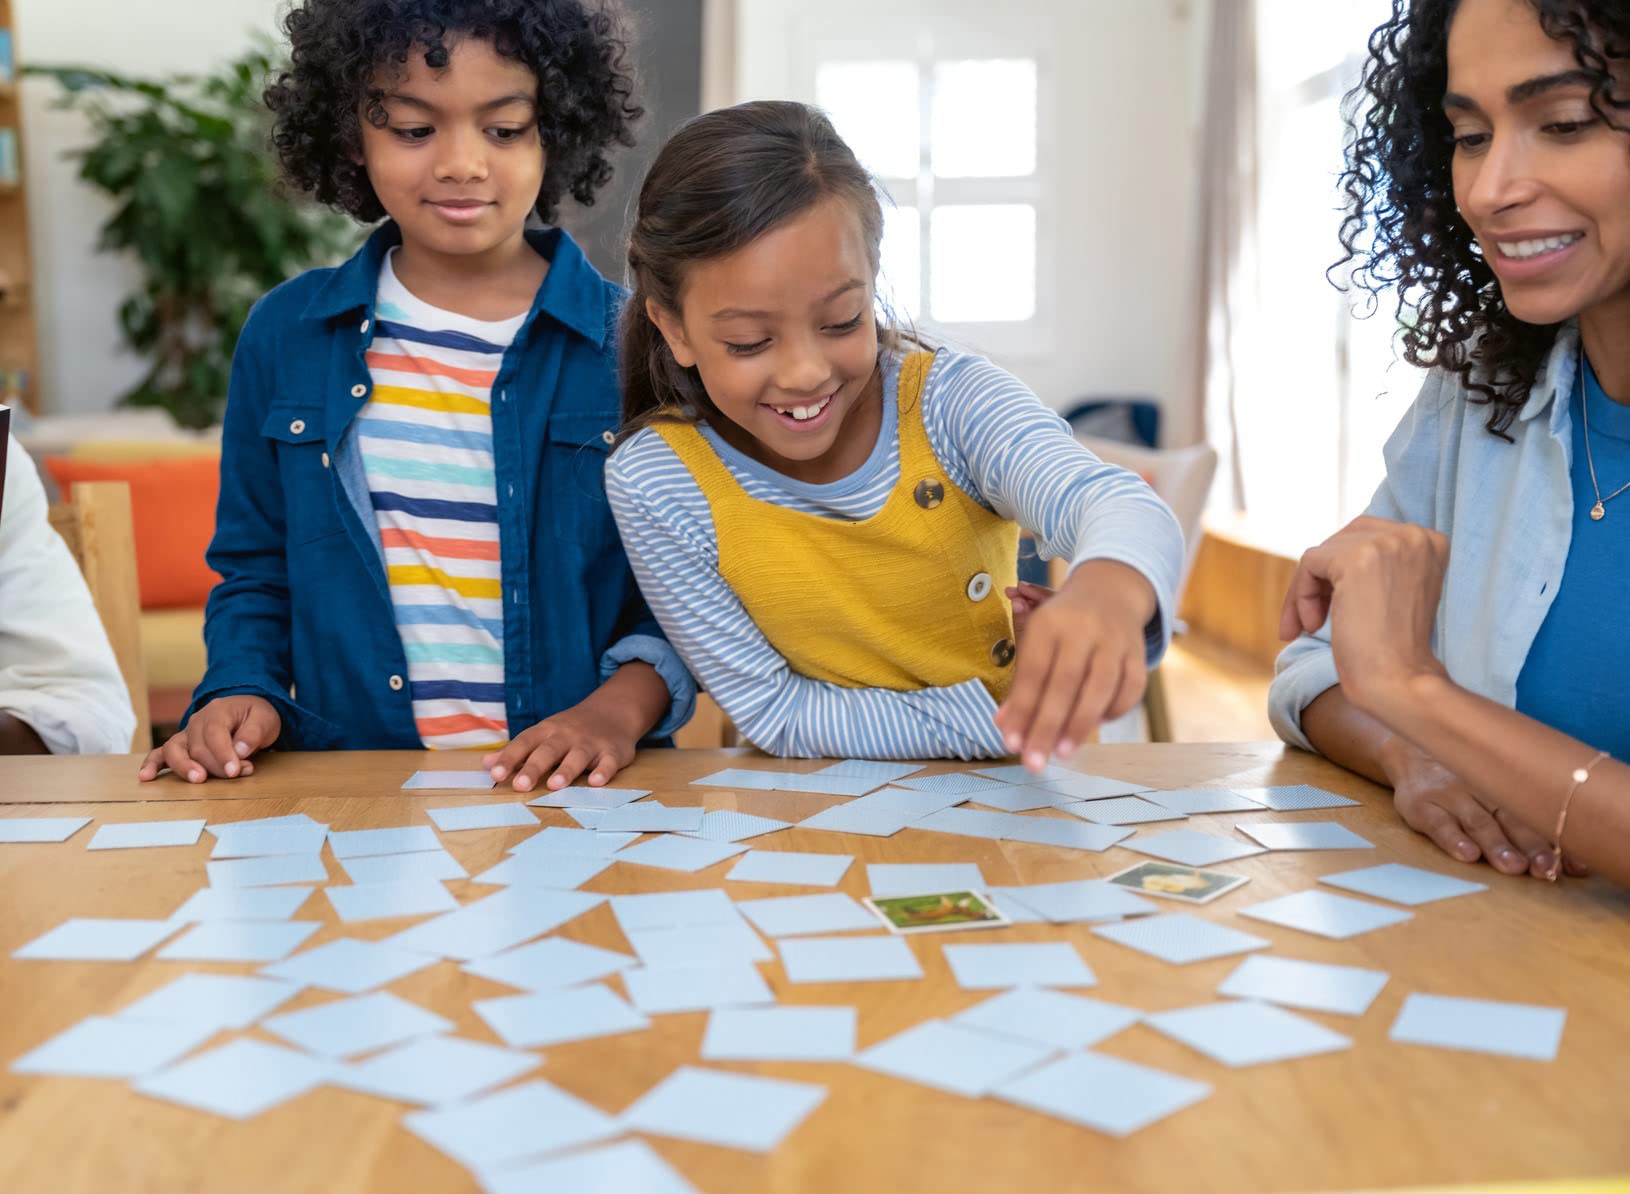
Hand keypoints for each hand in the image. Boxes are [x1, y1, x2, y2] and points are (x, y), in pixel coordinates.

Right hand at [138, 695, 279, 782]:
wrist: (246, 712)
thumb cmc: (255, 717)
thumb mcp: (265, 719)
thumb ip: (253, 733)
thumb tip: (240, 750)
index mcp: (217, 711)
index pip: (215, 734)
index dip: (223, 754)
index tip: (235, 771)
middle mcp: (196, 722)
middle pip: (197, 747)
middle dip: (216, 766)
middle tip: (235, 775)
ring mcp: (186, 734)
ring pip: (174, 750)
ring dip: (184, 767)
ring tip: (198, 779)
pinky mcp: (181, 746)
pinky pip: (161, 754)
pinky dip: (152, 765)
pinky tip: (146, 777)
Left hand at [482, 699, 640, 793]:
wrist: (613, 711)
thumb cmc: (570, 729)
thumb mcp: (543, 734)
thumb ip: (516, 751)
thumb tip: (485, 763)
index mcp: (547, 731)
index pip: (525, 743)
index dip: (509, 758)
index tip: (495, 773)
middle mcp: (567, 735)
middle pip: (548, 751)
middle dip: (534, 767)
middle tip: (520, 786)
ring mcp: (591, 743)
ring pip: (577, 756)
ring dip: (566, 770)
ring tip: (554, 785)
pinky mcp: (613, 752)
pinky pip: (608, 762)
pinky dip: (603, 771)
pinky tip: (596, 782)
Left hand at [994, 559, 1153, 770]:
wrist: (1109, 589)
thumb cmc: (1063, 626)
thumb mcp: (1037, 642)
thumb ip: (1023, 686)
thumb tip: (1005, 727)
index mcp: (1050, 623)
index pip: (1034, 672)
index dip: (1022, 710)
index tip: (1012, 744)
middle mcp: (1083, 630)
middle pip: (1065, 684)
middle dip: (1047, 727)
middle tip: (1035, 762)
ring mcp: (1115, 642)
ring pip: (1100, 688)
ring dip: (1080, 724)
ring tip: (1062, 753)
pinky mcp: (1138, 654)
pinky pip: (1130, 689)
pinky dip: (1114, 711)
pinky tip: (1096, 726)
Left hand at [1279, 516, 1449, 714]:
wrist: (1402, 681)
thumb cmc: (1394, 650)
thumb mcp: (1394, 592)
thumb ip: (1374, 566)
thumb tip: (1323, 553)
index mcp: (1429, 541)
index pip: (1367, 537)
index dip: (1340, 572)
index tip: (1329, 607)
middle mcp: (1413, 534)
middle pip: (1343, 540)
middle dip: (1320, 579)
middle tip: (1309, 618)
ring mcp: (1387, 543)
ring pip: (1322, 553)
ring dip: (1306, 592)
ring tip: (1308, 627)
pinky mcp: (1356, 558)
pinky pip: (1308, 564)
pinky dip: (1300, 595)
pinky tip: (1311, 626)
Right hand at [1379, 734, 1585, 878]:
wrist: (1412, 751)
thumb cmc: (1464, 781)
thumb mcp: (1496, 791)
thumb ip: (1529, 823)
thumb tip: (1576, 863)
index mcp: (1506, 791)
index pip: (1536, 817)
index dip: (1556, 841)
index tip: (1575, 866)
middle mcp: (1482, 793)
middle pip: (1512, 821)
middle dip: (1531, 846)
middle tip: (1545, 868)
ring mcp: (1451, 797)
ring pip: (1478, 822)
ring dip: (1497, 844)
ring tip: (1512, 866)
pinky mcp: (1421, 805)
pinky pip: (1438, 823)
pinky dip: (1452, 839)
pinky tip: (1466, 854)